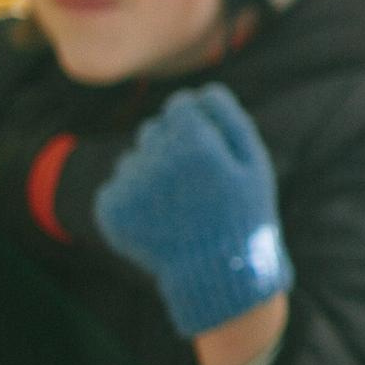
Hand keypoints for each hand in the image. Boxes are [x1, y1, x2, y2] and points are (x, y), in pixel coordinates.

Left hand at [95, 84, 291, 338]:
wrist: (215, 274)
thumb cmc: (241, 215)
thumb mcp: (255, 165)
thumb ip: (231, 119)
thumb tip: (203, 91)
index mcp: (192, 143)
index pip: (181, 105)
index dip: (199, 128)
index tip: (210, 154)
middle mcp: (154, 158)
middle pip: (155, 129)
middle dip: (173, 147)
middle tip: (196, 184)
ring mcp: (128, 185)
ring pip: (135, 157)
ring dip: (152, 173)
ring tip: (179, 206)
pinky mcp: (110, 208)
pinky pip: (117, 185)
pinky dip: (135, 199)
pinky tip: (159, 219)